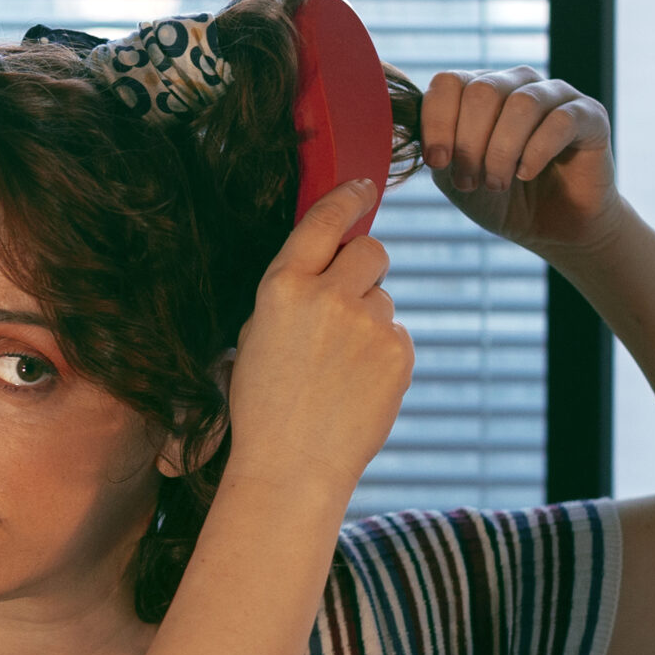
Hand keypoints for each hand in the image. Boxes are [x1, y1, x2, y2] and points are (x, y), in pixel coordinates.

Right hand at [226, 177, 413, 499]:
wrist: (292, 466)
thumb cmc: (263, 407)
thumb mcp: (255, 336)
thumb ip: (291, 296)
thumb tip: (327, 270)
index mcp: (281, 287)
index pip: (325, 220)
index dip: (348, 198)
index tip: (364, 188)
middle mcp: (329, 296)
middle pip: (371, 250)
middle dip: (363, 267)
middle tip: (346, 302)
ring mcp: (370, 324)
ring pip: (384, 298)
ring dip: (368, 320)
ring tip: (338, 367)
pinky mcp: (399, 353)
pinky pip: (396, 335)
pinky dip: (381, 354)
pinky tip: (355, 385)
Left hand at [421, 67, 626, 258]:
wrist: (550, 227)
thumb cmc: (498, 198)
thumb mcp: (453, 176)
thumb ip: (434, 149)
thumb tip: (406, 127)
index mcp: (478, 91)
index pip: (449, 82)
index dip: (438, 122)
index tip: (438, 163)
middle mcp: (516, 84)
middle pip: (482, 91)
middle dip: (469, 144)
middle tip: (471, 181)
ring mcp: (555, 95)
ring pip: (521, 103)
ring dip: (501, 151)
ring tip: (497, 182)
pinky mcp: (588, 114)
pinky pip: (559, 120)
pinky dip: (534, 152)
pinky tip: (526, 173)